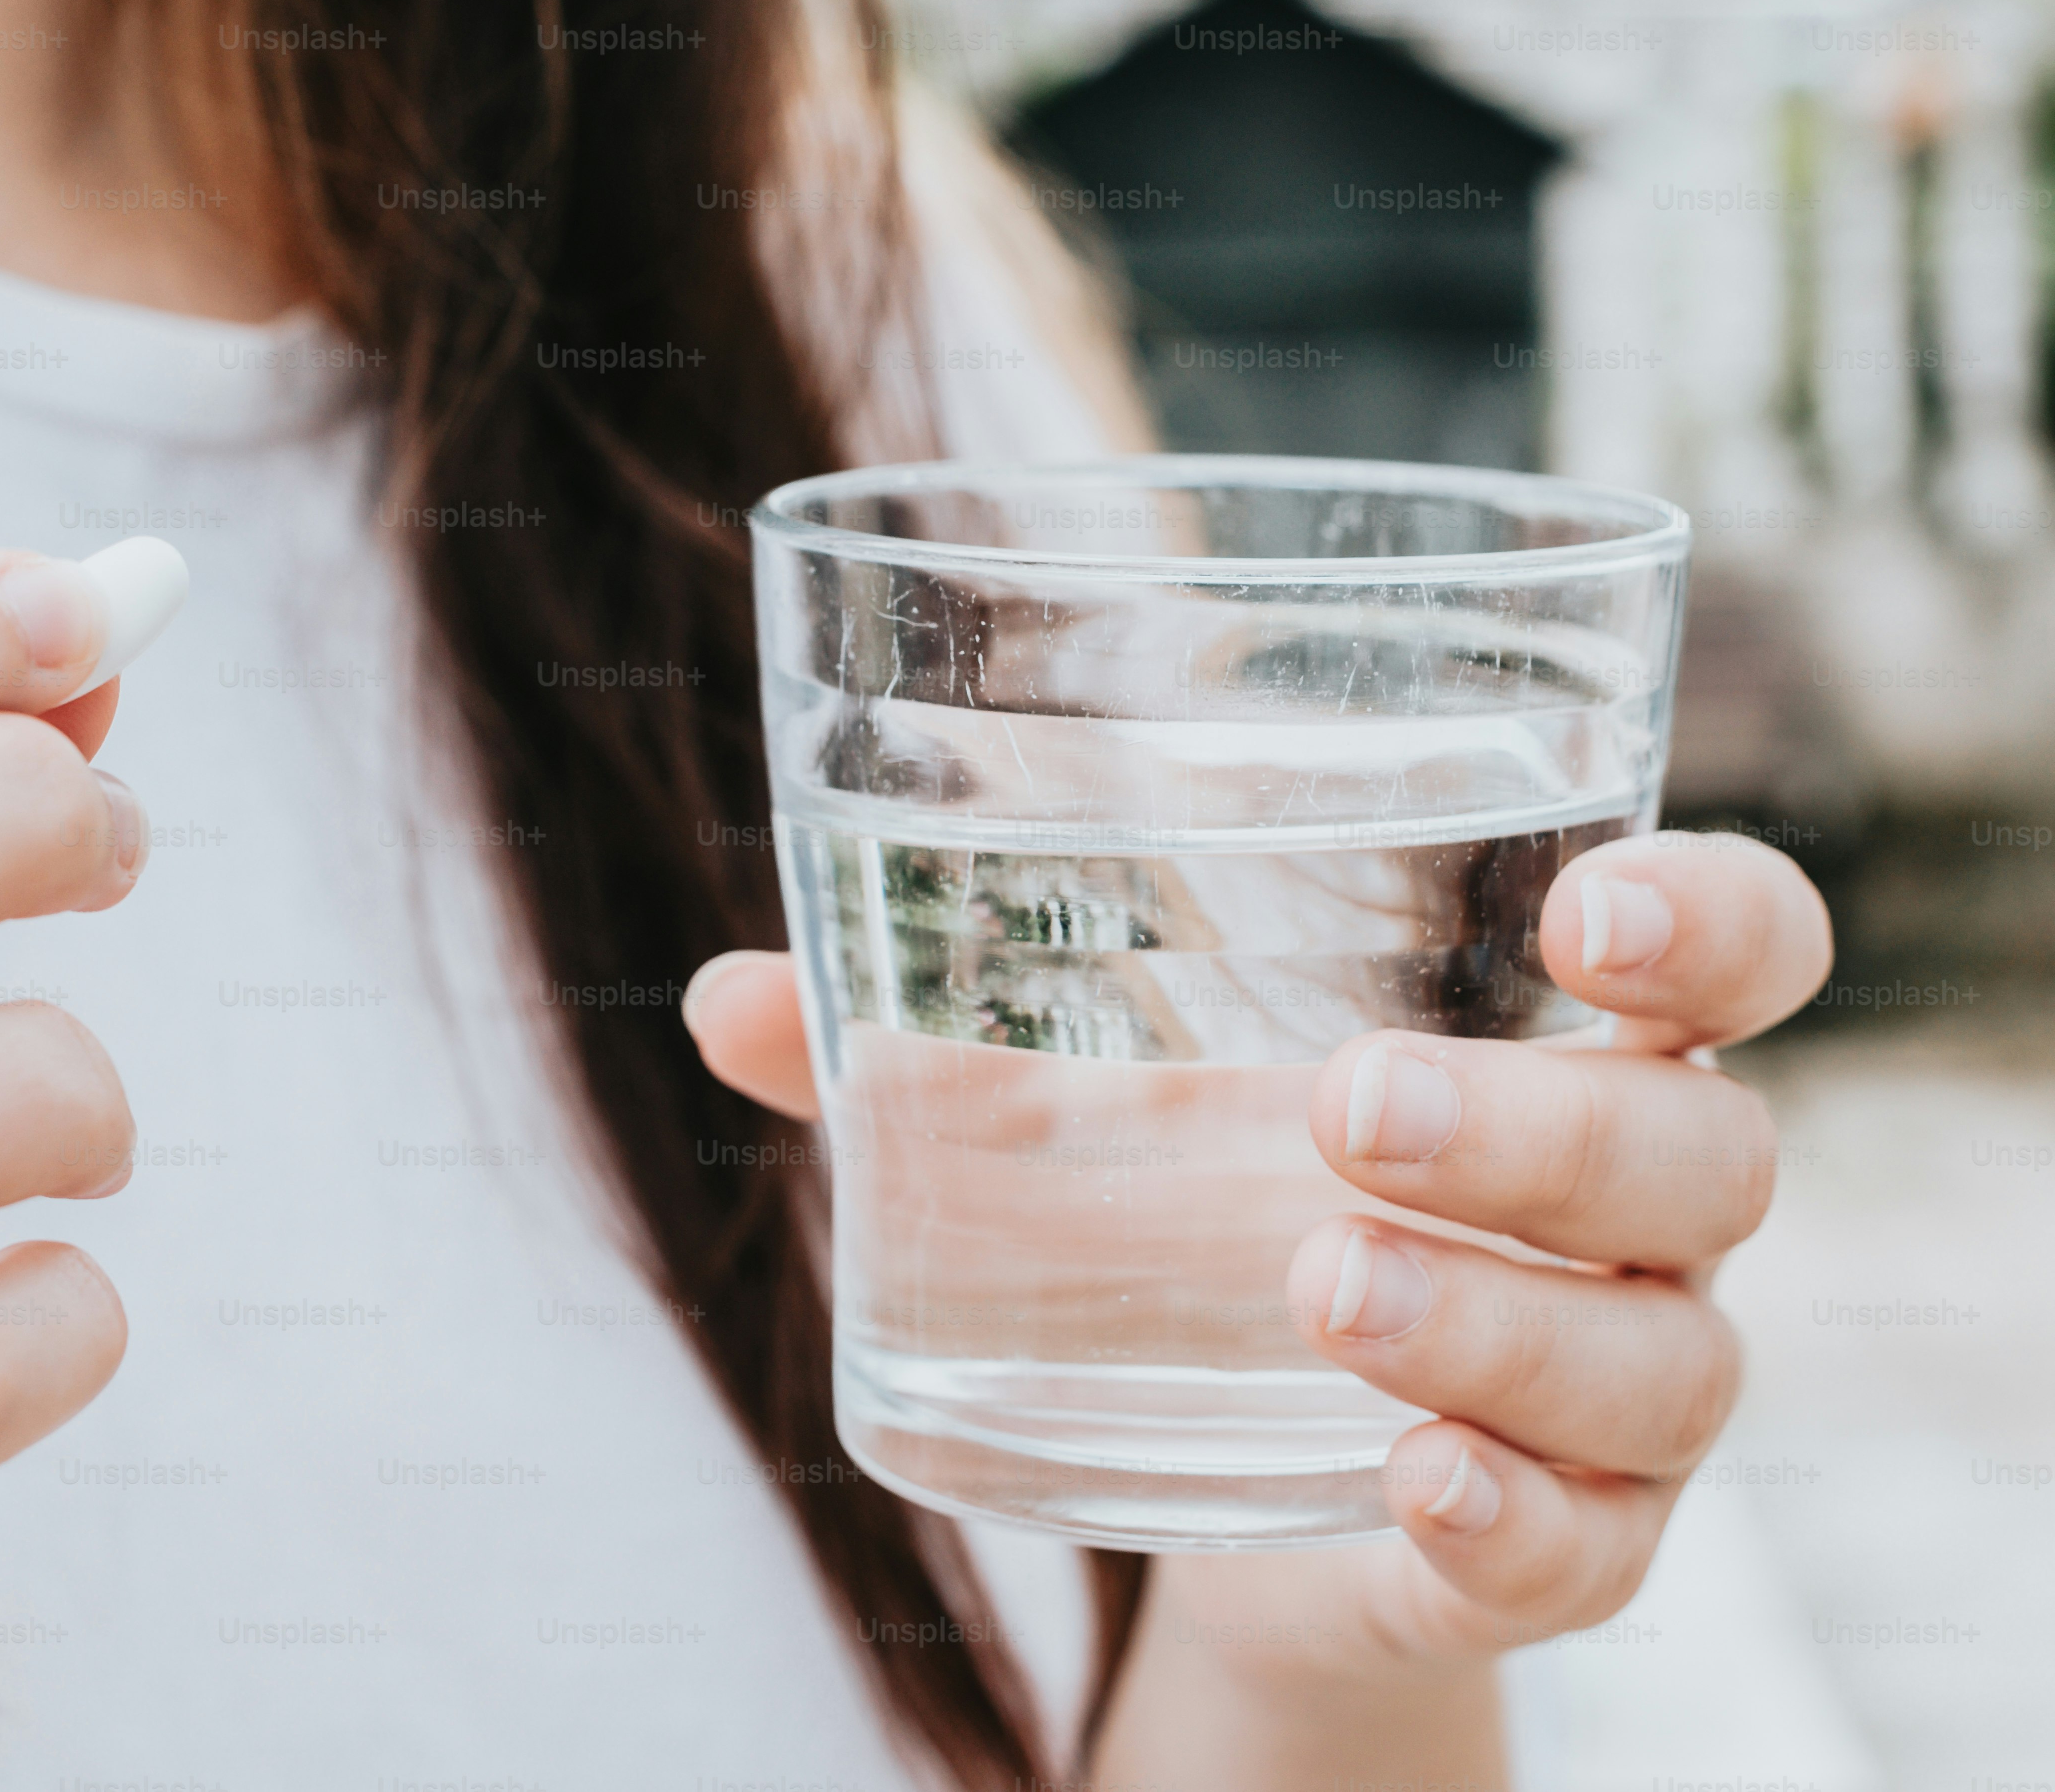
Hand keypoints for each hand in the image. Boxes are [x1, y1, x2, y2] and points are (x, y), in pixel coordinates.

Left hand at [686, 831, 1830, 1773]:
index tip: (1593, 907)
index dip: (1710, 917)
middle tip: (1349, 1108)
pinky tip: (1413, 1482)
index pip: (1735, 950)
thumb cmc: (1193, 1224)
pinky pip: (1595, 1550)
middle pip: (1705, 1156)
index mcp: (1555, 1053)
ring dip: (1499, 1325)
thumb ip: (923, 1066)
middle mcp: (1632, 1222)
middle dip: (1547, 1131)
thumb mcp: (1079, 1133)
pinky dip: (1512, 1518)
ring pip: (1661, 1362)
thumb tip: (722, 1002)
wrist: (1222, 1475)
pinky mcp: (1560, 1550)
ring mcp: (1618, 1395)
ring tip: (1320, 1283)